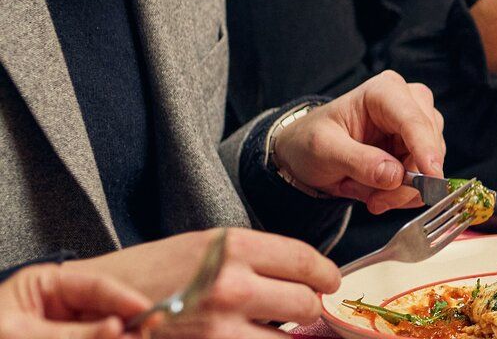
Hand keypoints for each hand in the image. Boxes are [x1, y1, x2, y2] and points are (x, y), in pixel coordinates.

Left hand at [0, 264, 147, 338]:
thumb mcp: (20, 335)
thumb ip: (70, 334)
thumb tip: (117, 327)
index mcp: (44, 288)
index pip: (96, 286)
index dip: (126, 299)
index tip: (149, 313)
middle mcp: (57, 309)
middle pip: (105, 314)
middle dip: (123, 328)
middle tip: (142, 336)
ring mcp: (62, 333)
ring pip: (102, 334)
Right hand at [64, 229, 338, 338]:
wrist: (89, 306)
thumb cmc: (147, 275)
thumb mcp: (201, 247)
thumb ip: (252, 257)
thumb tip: (302, 273)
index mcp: (232, 247)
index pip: (306, 260)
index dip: (324, 275)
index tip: (326, 282)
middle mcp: (231, 284)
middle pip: (306, 302)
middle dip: (306, 307)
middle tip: (298, 308)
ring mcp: (220, 326)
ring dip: (284, 335)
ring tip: (265, 327)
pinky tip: (247, 337)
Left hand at [271, 71, 446, 213]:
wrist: (305, 154)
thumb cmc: (310, 140)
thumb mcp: (323, 149)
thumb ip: (358, 161)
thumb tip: (395, 176)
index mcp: (385, 91)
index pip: (414, 121)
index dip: (425, 149)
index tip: (431, 177)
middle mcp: (409, 104)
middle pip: (427, 147)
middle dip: (403, 182)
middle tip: (374, 201)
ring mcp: (417, 128)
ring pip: (428, 168)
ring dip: (396, 191)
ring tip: (361, 189)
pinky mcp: (419, 151)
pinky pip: (423, 180)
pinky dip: (398, 194)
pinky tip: (373, 190)